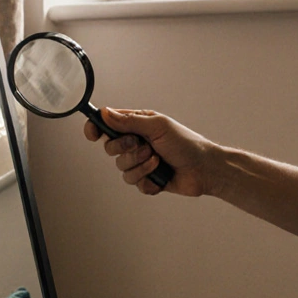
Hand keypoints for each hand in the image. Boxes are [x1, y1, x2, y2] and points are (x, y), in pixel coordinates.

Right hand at [83, 108, 215, 196]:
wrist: (204, 169)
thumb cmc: (186, 143)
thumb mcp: (157, 126)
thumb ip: (129, 121)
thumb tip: (105, 113)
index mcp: (136, 125)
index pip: (107, 125)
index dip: (96, 128)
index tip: (93, 134)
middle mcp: (135, 143)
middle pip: (110, 148)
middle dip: (126, 149)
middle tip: (145, 145)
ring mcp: (140, 162)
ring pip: (121, 168)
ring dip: (140, 165)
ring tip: (158, 160)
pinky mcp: (146, 180)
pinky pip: (134, 183)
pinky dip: (148, 180)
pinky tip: (161, 176)